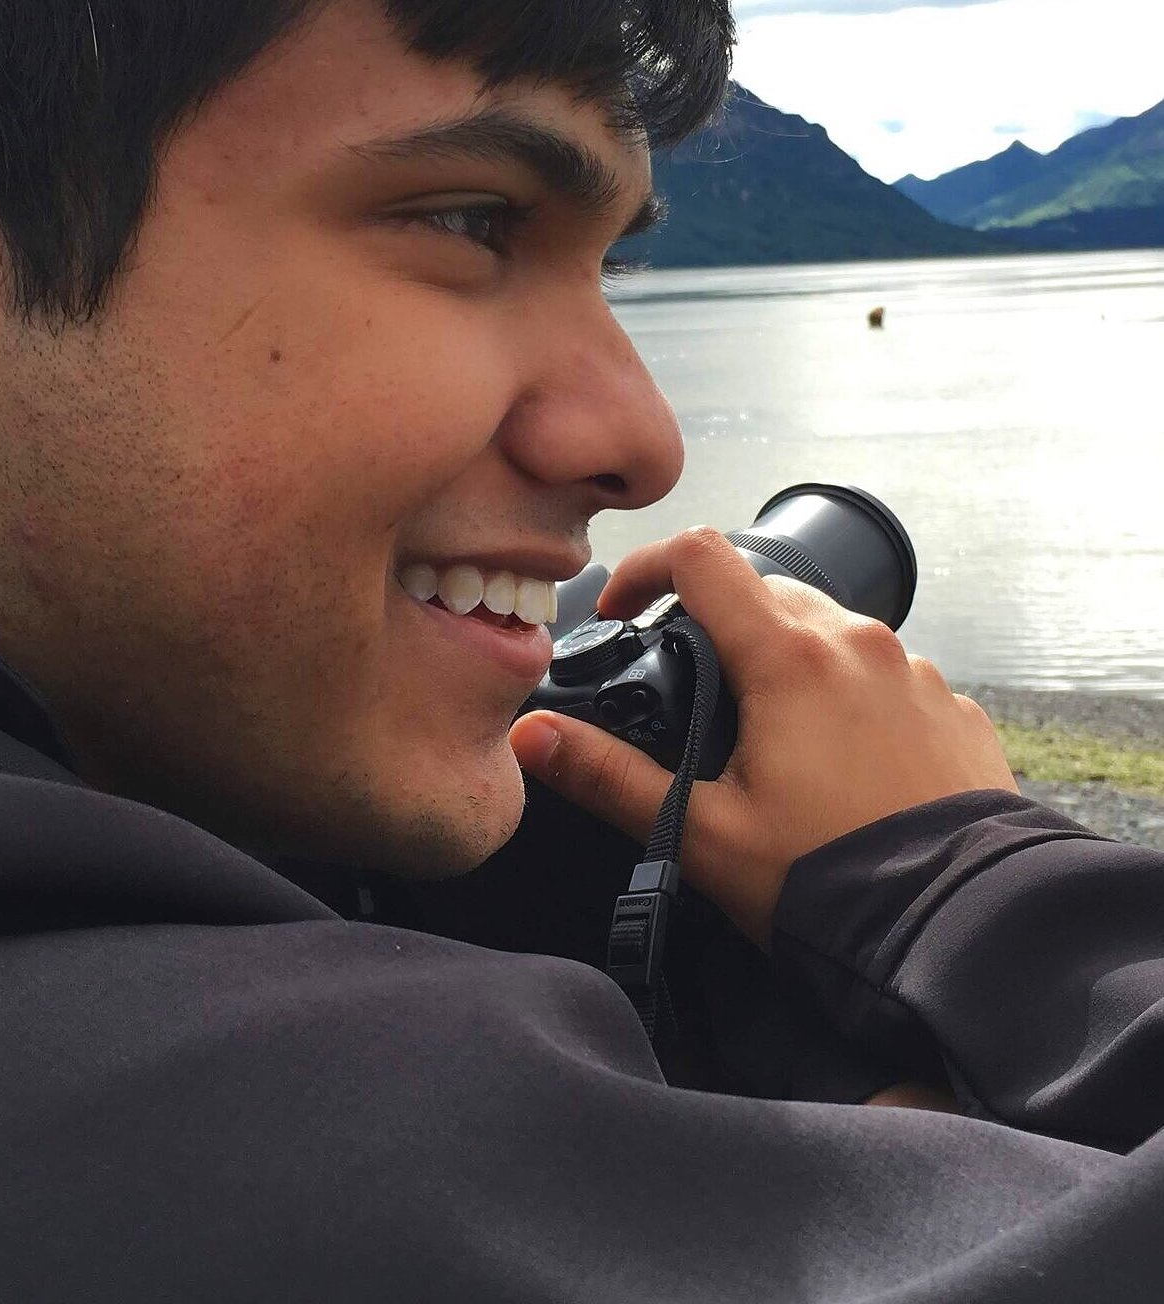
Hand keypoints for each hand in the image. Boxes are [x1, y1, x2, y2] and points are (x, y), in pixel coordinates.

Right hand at [509, 526, 1016, 947]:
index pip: (701, 558)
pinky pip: (887, 675)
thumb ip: (610, 776)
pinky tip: (838, 764)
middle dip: (716, 620)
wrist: (966, 937)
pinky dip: (849, 695)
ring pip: (831, 629)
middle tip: (688, 683)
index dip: (647, 569)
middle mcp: (859, 644)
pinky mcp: (957, 711)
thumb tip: (530, 735)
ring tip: (768, 736)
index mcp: (789, 657)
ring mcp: (917, 674)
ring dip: (787, 656)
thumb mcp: (704, 835)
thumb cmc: (832, 886)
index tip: (623, 611)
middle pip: (765, 588)